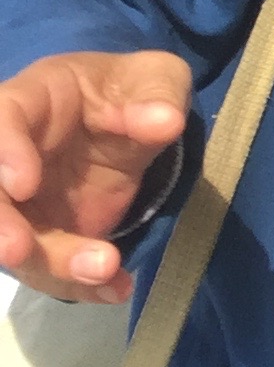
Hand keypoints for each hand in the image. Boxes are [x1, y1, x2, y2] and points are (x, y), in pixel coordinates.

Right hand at [0, 52, 191, 304]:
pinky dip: (82, 285)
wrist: (132, 122)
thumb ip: (158, 94)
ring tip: (105, 272)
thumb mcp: (155, 77)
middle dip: (0, 225)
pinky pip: (51, 269)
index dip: (5, 151)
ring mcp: (24, 205)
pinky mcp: (46, 240)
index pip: (2, 118)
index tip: (24, 183)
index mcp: (31, 102)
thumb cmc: (130, 90)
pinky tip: (116, 288)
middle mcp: (11, 159)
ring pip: (17, 242)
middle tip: (19, 251)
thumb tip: (165, 123)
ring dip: (52, 265)